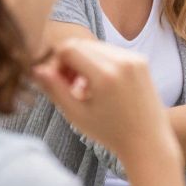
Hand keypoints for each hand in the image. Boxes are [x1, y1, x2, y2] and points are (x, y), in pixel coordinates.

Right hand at [32, 37, 171, 165]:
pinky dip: (99, 63)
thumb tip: (36, 69)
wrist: (148, 141)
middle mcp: (123, 60)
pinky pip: (111, 52)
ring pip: (95, 46)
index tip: (58, 84)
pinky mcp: (142, 60)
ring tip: (83, 89)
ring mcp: (135, 58)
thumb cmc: (109, 133)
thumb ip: (54, 89)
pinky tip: (99, 86)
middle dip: (68, 62)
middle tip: (68, 87)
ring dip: (83, 62)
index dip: (55, 64)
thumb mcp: (76, 114)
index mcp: (106, 74)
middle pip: (81, 44)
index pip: (68, 49)